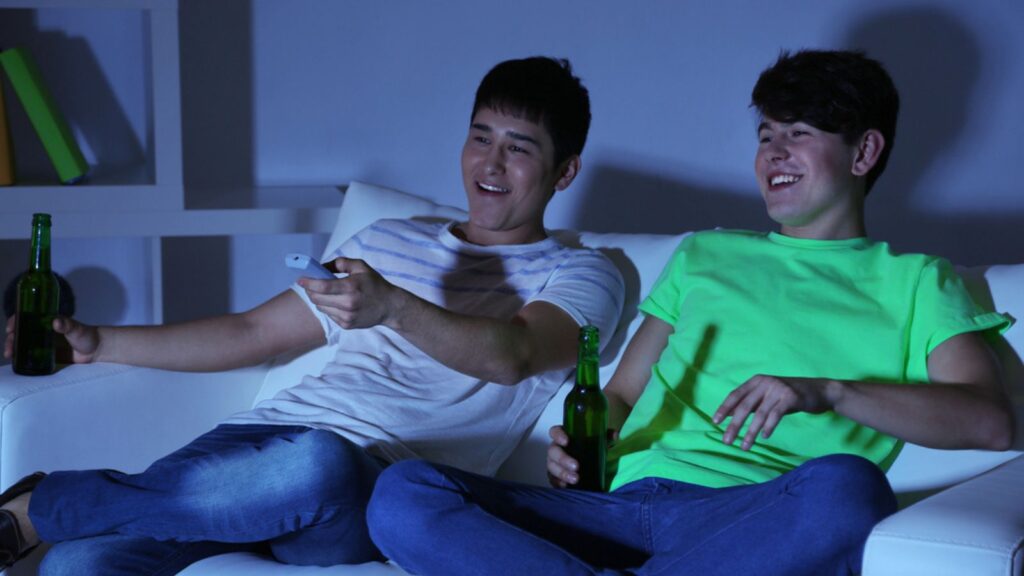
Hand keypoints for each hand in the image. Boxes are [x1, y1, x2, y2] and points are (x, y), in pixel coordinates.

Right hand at [5, 315, 99, 363]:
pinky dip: (22, 358)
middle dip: (11, 338)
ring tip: (10, 355)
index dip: (15, 321)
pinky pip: (30, 356)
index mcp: (47, 321)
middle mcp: (42, 331)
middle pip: (20, 332)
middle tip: (9, 347)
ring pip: (22, 344)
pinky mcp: (45, 355)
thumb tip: (56, 322)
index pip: (26, 317)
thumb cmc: (87, 335)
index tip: (10, 328)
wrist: (96, 351)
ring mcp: (42, 343)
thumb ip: (68, 325)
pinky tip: (16, 363)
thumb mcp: (77, 328)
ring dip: (13, 348)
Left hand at [299, 258, 399, 329]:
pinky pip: (329, 315)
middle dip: (310, 290)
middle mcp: (348, 303)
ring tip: (326, 293)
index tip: (300, 279)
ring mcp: (347, 316)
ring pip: (321, 307)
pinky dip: (329, 307)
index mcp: (351, 286)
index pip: (322, 286)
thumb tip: (321, 266)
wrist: (390, 307)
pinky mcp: (346, 325)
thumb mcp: (361, 267)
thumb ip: (341, 263)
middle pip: (317, 298)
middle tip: (310, 284)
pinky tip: (338, 302)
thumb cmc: (375, 285)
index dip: (308, 282)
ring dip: (318, 299)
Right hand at [546, 425, 619, 487]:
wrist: (591, 467)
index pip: (555, 432)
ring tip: (575, 479)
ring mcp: (554, 463)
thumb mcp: (600, 441)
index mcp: (565, 437)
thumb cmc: (591, 450)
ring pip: (552, 467)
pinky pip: (553, 480)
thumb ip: (606, 436)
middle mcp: (556, 449)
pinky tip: (567, 486)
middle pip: (553, 452)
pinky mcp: (554, 477)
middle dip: (563, 459)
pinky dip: (559, 483)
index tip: (566, 441)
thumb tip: (615, 435)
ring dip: (562, 473)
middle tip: (576, 466)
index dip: (558, 435)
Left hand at [712, 374, 835, 450]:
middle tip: (726, 441)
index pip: (735, 394)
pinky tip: (764, 437)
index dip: (724, 408)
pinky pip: (775, 415)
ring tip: (744, 447)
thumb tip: (728, 414)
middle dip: (734, 425)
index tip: (715, 422)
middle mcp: (765, 382)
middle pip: (744, 406)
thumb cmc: (788, 395)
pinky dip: (768, 427)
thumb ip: (749, 403)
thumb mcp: (766, 396)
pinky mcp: (791, 397)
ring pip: (759, 414)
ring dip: (750, 433)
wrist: (818, 390)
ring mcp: (778, 389)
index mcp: (756, 381)